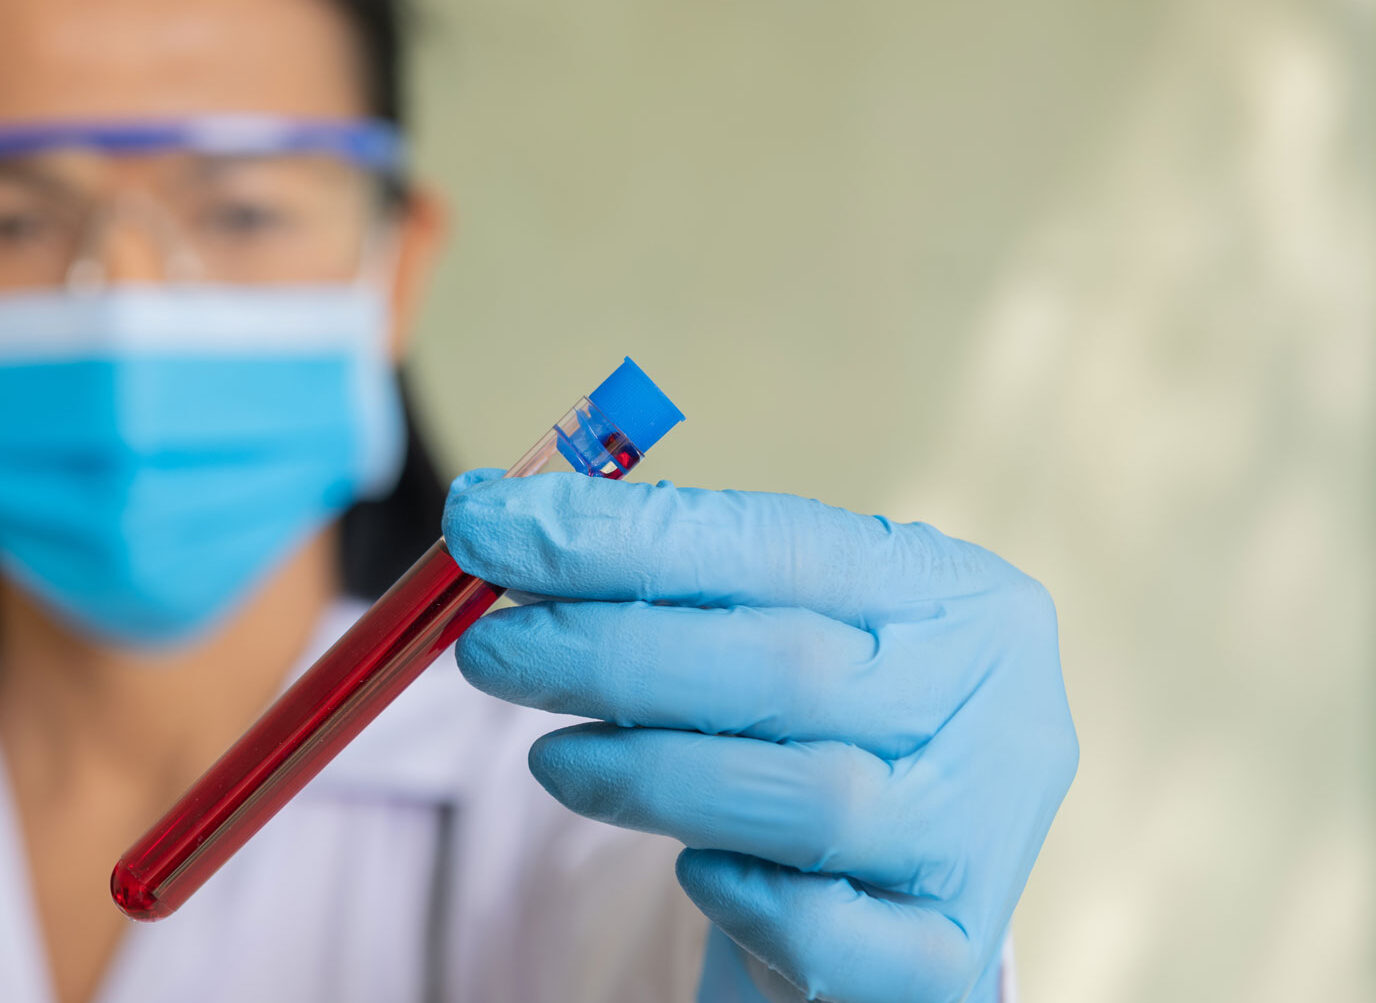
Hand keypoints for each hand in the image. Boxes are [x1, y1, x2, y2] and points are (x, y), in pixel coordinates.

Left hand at [443, 470, 1076, 1002]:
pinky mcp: (946, 956)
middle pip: (789, 668)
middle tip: (488, 650)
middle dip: (612, 652)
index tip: (486, 524)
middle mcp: (996, 708)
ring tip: (550, 759)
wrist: (885, 891)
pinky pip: (834, 933)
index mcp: (953, 595)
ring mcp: (981, 838)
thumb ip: (662, 586)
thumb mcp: (761, 638)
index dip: (622, 536)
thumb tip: (497, 518)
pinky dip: (746, 901)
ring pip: (809, 800)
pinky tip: (691, 872)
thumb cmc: (799, 735)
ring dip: (651, 773)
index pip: (778, 543)